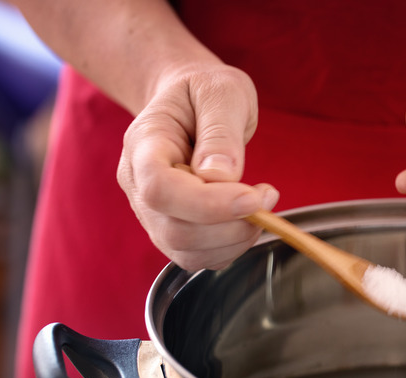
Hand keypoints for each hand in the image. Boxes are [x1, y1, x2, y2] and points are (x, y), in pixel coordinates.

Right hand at [117, 64, 278, 270]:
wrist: (190, 101)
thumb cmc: (204, 91)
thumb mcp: (222, 92)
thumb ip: (221, 131)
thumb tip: (222, 176)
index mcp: (143, 145)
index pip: (160, 190)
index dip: (207, 204)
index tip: (253, 197)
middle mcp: (138, 184)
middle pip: (175, 230)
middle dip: (232, 224)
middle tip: (267, 195)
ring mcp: (152, 212)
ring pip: (187, 251)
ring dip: (235, 239)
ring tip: (261, 204)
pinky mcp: (173, 229)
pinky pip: (198, 258)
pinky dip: (231, 247)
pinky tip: (247, 218)